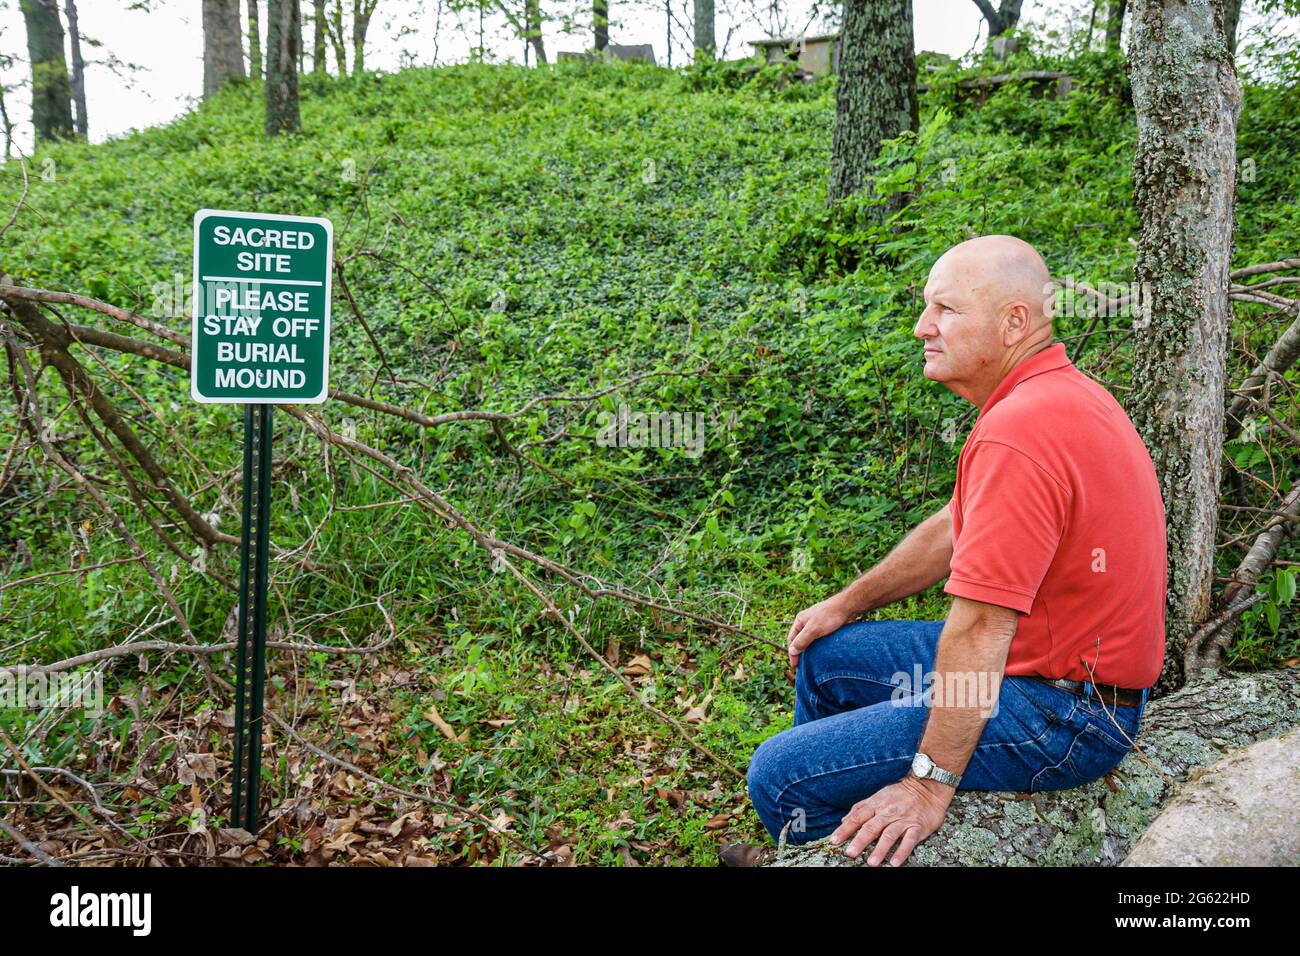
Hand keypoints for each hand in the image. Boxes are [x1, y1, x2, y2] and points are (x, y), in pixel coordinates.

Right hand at [786, 596, 850, 668]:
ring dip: (808, 649)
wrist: (846, 607)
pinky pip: (817, 639)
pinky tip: (820, 652)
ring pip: (809, 640)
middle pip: (799, 640)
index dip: (792, 653)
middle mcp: (806, 622)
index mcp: (800, 621)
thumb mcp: (813, 630)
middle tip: (801, 665)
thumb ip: (802, 640)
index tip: (795, 665)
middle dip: (799, 652)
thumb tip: (792, 651)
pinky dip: (816, 646)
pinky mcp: (825, 627)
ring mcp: (815, 624)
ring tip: (810, 661)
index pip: (791, 640)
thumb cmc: (829, 616)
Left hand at [828, 775, 951, 866]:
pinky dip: (902, 851)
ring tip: (871, 863)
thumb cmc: (901, 794)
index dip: (845, 829)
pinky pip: (909, 841)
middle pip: (871, 827)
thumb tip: (844, 819)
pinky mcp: (918, 826)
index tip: (834, 840)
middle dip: (859, 841)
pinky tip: (894, 863)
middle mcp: (888, 812)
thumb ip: (861, 807)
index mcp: (876, 804)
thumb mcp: (879, 796)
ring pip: (889, 835)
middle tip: (850, 853)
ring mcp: (904, 819)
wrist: (928, 787)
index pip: (857, 817)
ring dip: (880, 849)